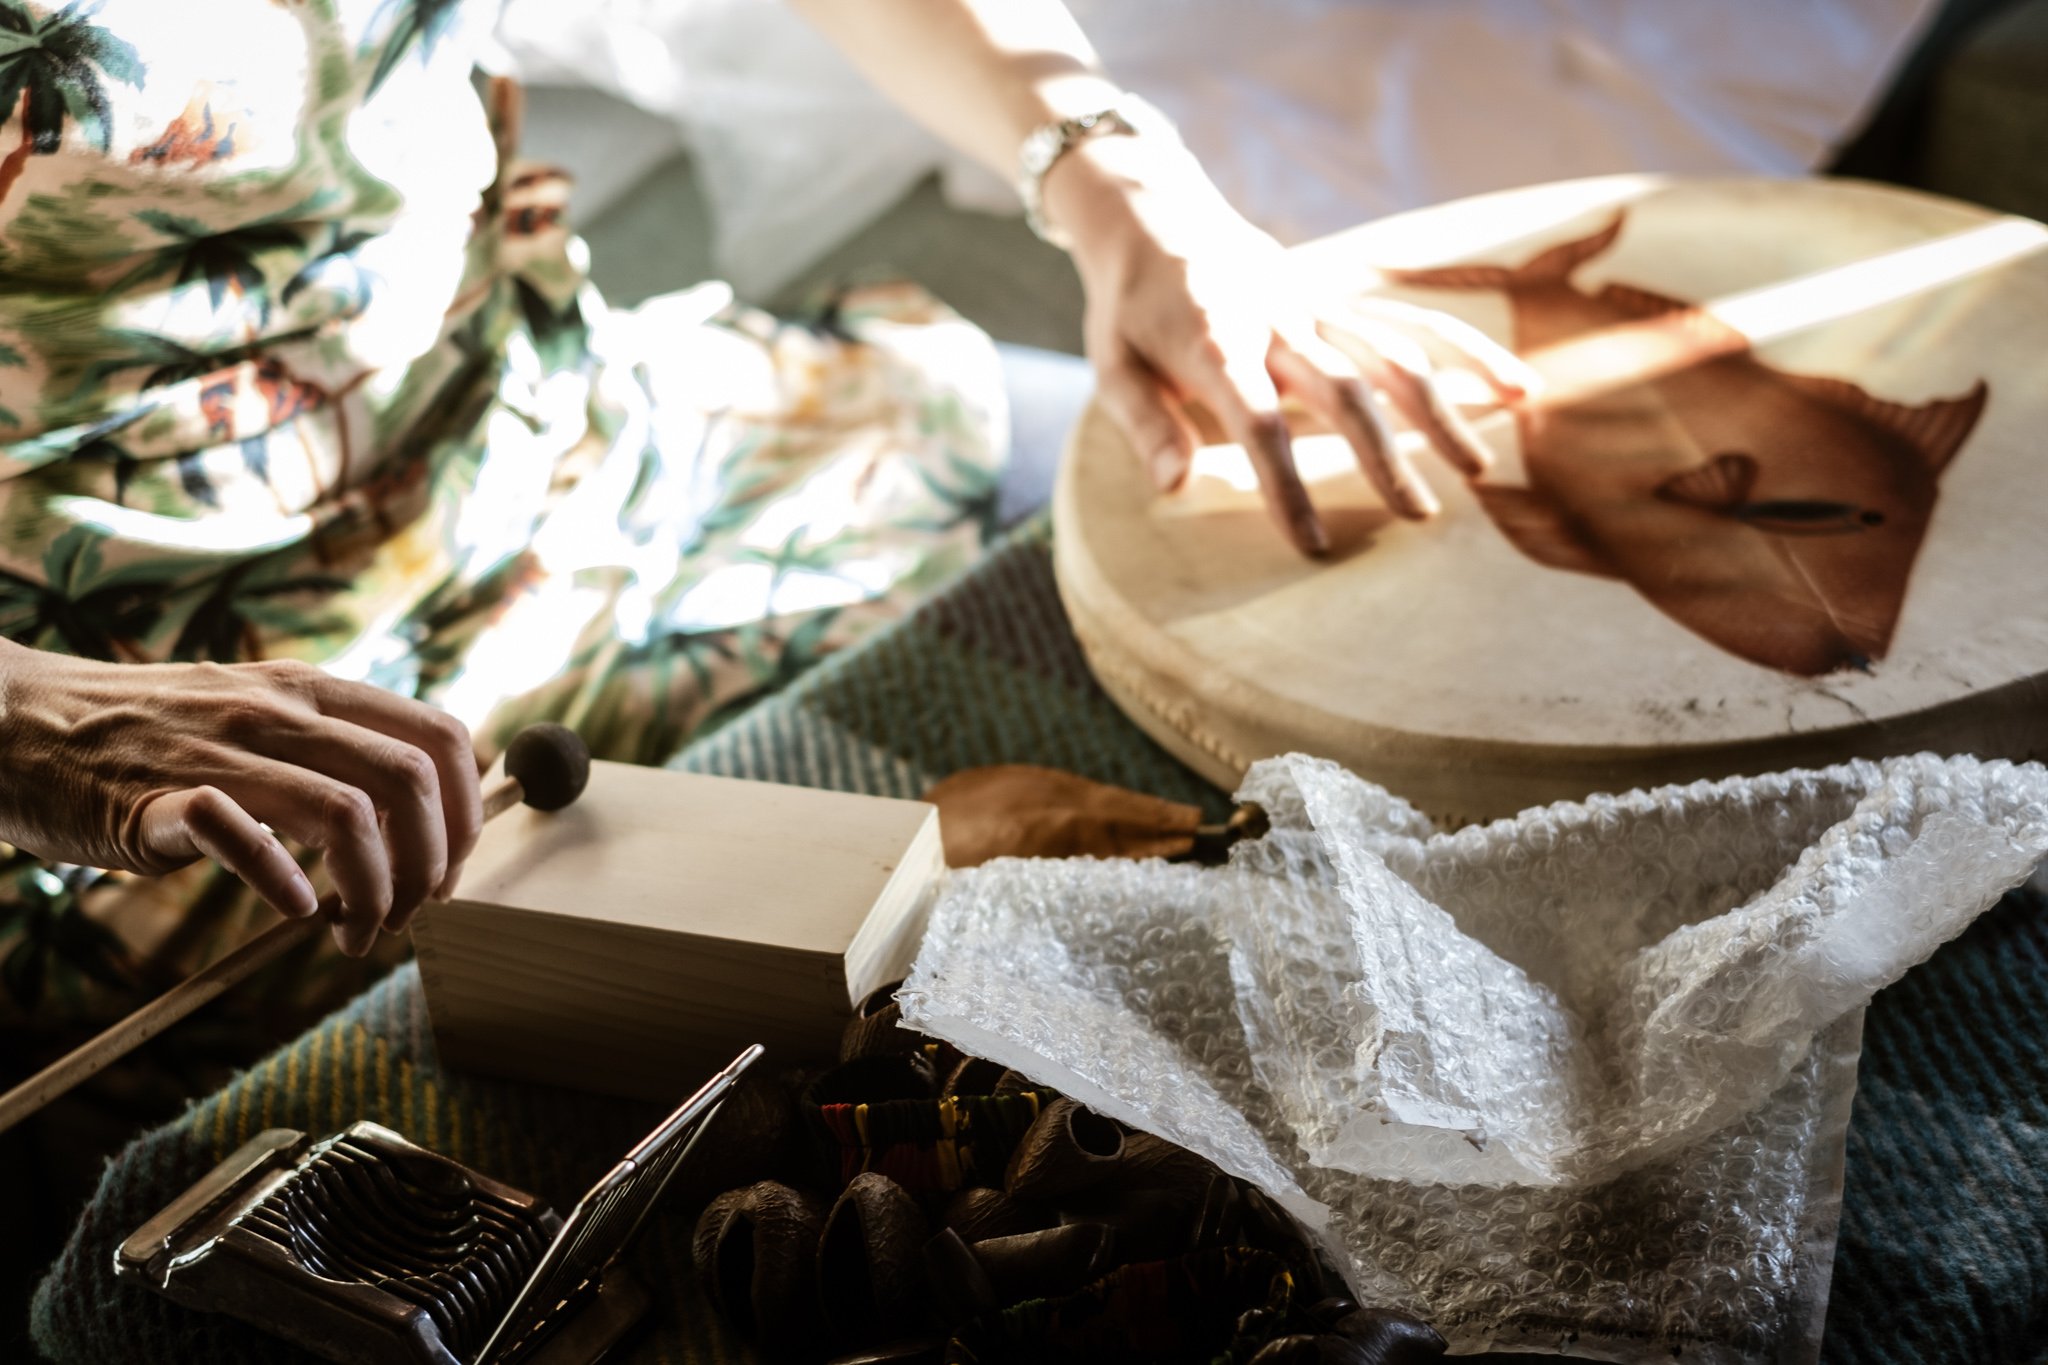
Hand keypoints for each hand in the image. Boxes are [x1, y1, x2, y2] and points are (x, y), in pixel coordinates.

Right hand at [0, 644, 481, 955]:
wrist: (16, 722)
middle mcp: (277, 710)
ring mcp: (218, 750)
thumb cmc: (145, 734)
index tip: (449, 867)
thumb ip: (325, 750)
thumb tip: (412, 823)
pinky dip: (284, 882)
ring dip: (375, 890)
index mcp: (311, 690)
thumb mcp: (253, 714)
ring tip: (358, 933)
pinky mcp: (155, 799)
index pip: (441, 736)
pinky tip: (293, 911)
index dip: (467, 812)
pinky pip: (241, 834)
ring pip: (349, 813)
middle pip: (411, 781)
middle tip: (409, 914)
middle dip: (432, 863)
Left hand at [1045, 134, 1533, 554]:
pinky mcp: (1340, 297)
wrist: (1152, 214)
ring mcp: (1317, 305)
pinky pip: (1410, 321)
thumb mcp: (1110, 366)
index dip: (1287, 485)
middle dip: (1386, 455)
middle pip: (1345, 391)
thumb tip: (1175, 488)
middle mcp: (1278, 322)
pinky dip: (1464, 352)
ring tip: (1478, 471)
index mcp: (1215, 345)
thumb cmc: (1128, 307)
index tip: (1313, 544)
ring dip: (1439, 411)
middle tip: (1418, 516)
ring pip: (1391, 354)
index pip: (1259, 424)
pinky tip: (1514, 389)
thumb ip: (1145, 426)